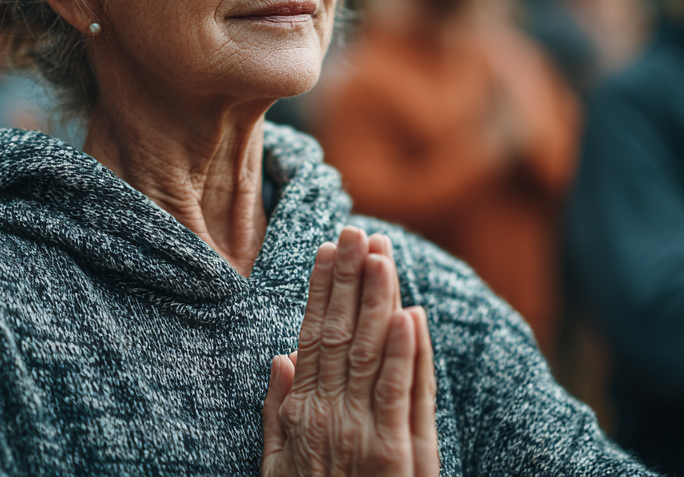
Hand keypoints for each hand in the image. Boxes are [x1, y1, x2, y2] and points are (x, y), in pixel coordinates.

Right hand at [262, 227, 438, 476]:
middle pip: (337, 334)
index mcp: (300, 415)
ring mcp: (358, 433)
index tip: (328, 249)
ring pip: (367, 352)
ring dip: (376, 299)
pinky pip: (398, 392)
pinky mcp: (392, 455)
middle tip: (356, 230)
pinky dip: (403, 352)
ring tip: (381, 252)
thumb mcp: (278, 468)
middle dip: (348, 278)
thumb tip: (280, 358)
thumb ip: (278, 413)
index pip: (312, 337)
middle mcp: (325, 416)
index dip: (322, 291)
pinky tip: (406, 314)